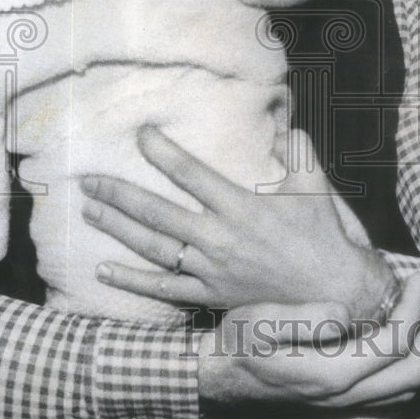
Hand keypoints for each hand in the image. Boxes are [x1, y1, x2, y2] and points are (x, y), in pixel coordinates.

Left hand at [81, 127, 392, 319]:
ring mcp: (211, 271)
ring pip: (153, 249)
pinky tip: (103, 269)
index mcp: (242, 207)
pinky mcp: (210, 296)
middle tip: (88, 181)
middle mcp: (219, 239)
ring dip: (118, 229)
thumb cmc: (321, 234)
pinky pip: (164, 289)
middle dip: (119, 194)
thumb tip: (283, 122)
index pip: (191, 174)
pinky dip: (132, 281)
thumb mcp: (314, 185)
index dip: (163, 152)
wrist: (331, 292)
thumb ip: (297, 148)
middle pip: (157, 213)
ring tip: (90, 212)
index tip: (141, 134)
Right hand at [198, 274, 419, 407]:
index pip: (392, 344)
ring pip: (407, 390)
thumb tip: (346, 313)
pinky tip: (414, 344)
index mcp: (329, 373)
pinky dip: (415, 370)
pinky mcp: (340, 399)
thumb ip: (303, 318)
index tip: (416, 279)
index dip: (413, 310)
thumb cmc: (236, 341)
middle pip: (412, 374)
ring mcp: (343, 402)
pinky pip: (393, 394)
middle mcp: (343, 394)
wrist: (218, 375)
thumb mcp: (258, 322)